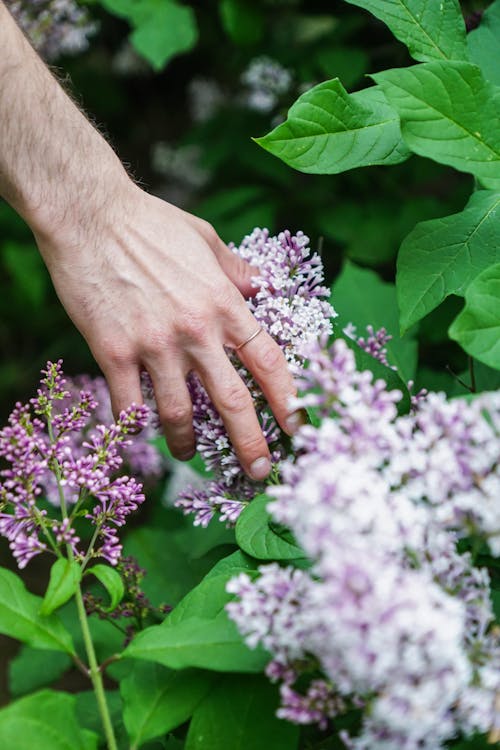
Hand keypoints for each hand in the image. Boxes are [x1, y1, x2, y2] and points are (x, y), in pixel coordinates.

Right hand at [34, 179, 297, 479]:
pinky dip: (135, 424)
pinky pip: (129, 404)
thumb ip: (236, 269)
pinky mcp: (114, 352)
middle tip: (259, 472)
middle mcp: (196, 331)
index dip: (288, 401)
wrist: (89, 215)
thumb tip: (261, 286)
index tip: (298, 428)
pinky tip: (138, 431)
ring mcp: (154, 345)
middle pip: (233, 401)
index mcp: (224, 304)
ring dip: (186, 442)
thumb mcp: (206, 238)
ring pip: (180, 413)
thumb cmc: (150, 223)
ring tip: (187, 454)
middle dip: (251, 444)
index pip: (269, 362)